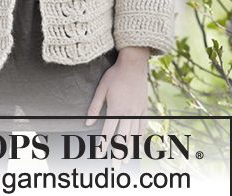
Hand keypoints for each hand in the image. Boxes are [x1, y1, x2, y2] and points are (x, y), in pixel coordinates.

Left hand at [85, 47, 149, 168]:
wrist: (133, 65)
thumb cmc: (114, 75)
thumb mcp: (101, 88)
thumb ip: (95, 106)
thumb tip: (88, 123)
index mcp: (116, 108)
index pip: (108, 131)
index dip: (103, 144)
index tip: (98, 155)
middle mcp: (128, 113)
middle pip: (123, 138)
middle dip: (118, 153)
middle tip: (116, 166)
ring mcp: (138, 111)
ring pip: (134, 135)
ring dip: (130, 149)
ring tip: (126, 161)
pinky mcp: (144, 108)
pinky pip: (142, 126)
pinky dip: (140, 137)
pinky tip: (138, 144)